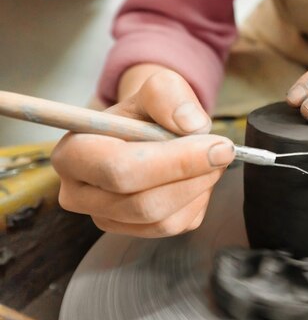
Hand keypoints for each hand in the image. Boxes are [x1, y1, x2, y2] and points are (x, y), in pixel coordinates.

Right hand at [52, 69, 234, 237]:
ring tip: (211, 159)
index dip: (177, 161)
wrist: (146, 130)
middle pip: (143, 204)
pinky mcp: (134, 231)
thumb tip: (190, 125)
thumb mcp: (157, 88)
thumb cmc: (146, 110)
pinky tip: (198, 175)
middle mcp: (79, 194)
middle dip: (193, 177)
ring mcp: (106, 217)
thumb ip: (168, 95)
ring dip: (200, 188)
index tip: (219, 146)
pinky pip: (177, 226)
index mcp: (72, 155)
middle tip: (223, 151)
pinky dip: (199, 200)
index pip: (121, 169)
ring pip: (164, 221)